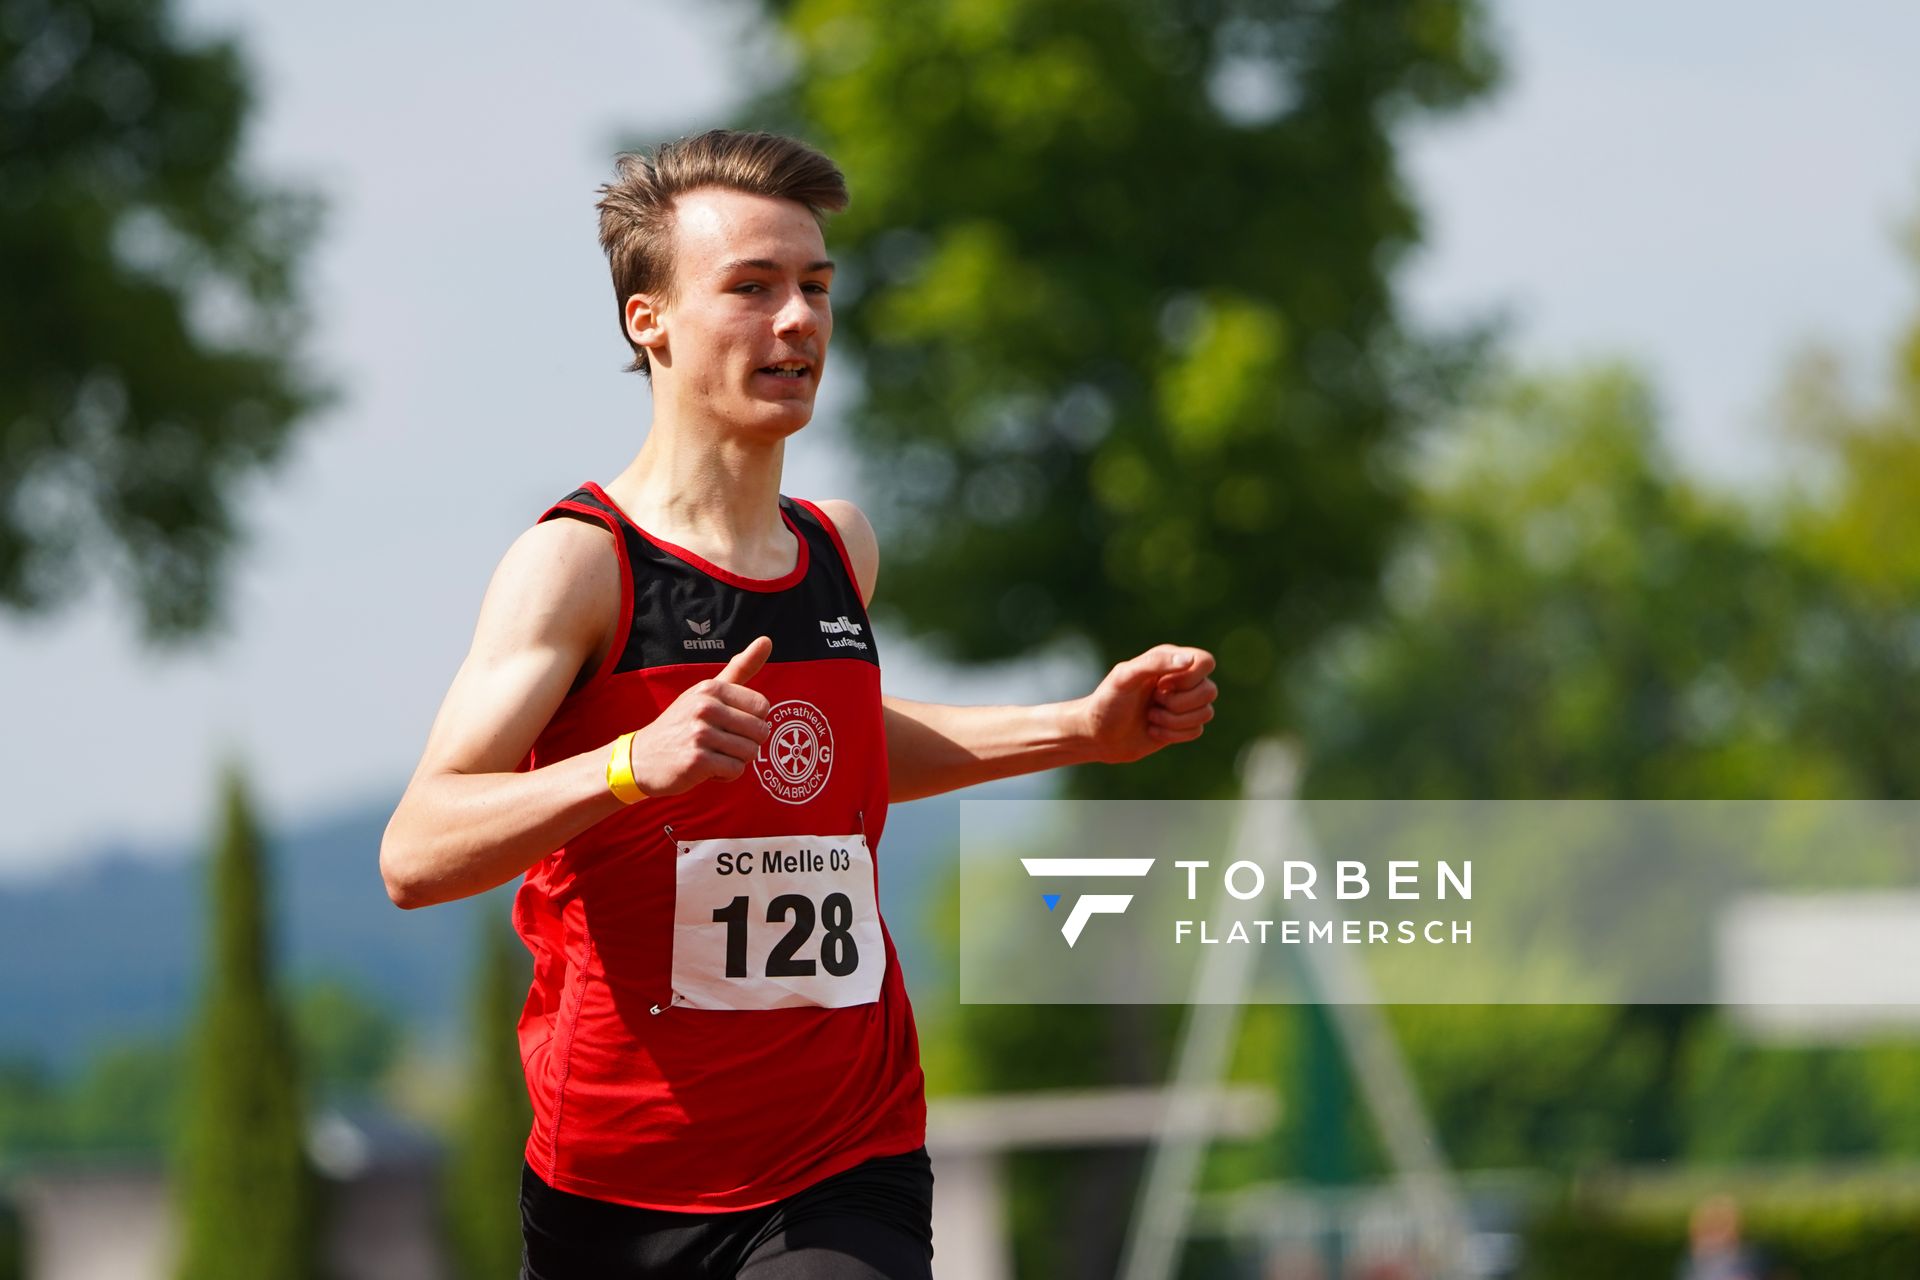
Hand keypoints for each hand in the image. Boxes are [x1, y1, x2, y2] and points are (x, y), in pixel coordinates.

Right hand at [628, 636, 772, 794]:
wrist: (642, 758)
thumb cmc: (682, 723)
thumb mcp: (706, 692)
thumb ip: (739, 668)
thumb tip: (767, 640)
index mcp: (710, 688)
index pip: (762, 706)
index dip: (753, 721)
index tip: (730, 724)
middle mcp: (705, 707)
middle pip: (761, 731)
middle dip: (747, 743)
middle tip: (722, 743)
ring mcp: (699, 734)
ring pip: (751, 753)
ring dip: (736, 760)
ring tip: (714, 755)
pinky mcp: (696, 761)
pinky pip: (736, 770)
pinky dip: (726, 775)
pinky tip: (707, 769)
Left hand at [1076, 644, 1216, 764]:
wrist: (1097, 735)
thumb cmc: (1107, 701)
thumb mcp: (1124, 677)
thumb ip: (1155, 662)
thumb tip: (1189, 660)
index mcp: (1169, 660)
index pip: (1206, 661)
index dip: (1190, 678)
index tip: (1162, 684)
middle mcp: (1180, 680)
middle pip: (1210, 690)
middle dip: (1179, 703)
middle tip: (1153, 702)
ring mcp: (1183, 704)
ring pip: (1206, 713)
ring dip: (1174, 721)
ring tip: (1151, 717)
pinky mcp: (1182, 726)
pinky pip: (1197, 731)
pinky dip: (1173, 734)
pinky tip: (1152, 730)